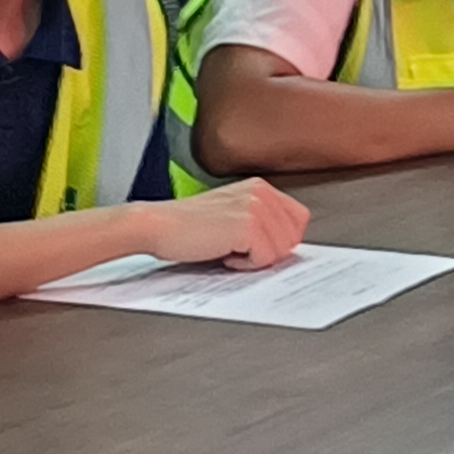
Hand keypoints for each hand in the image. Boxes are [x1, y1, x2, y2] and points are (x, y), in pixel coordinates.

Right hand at [142, 178, 309, 269]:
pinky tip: (224, 255)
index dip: (282, 240)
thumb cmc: (186, 226)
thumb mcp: (231, 213)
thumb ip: (259, 220)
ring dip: (256, 259)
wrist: (155, 225)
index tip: (260, 248)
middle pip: (293, 236)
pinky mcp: (247, 227)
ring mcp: (256, 208)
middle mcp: (262, 193)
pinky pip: (265, 258)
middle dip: (270, 251)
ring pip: (281, 250)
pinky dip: (245, 265)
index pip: (298, 218)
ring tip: (229, 251)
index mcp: (260, 187)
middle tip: (239, 251)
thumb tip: (285, 243)